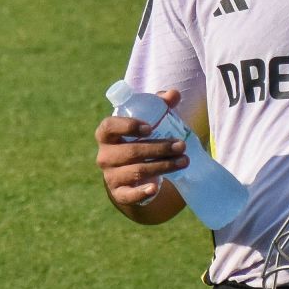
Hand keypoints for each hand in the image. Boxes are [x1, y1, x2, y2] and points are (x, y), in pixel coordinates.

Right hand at [94, 88, 186, 210]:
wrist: (133, 173)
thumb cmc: (139, 140)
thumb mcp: (147, 121)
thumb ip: (159, 105)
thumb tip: (173, 94)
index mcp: (106, 135)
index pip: (108, 127)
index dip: (127, 126)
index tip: (150, 127)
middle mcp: (104, 156)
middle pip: (131, 152)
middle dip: (159, 148)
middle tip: (182, 145)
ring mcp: (110, 176)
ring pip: (137, 171)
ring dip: (162, 166)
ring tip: (184, 161)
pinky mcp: (119, 193)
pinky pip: (128, 195)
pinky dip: (141, 192)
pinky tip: (155, 187)